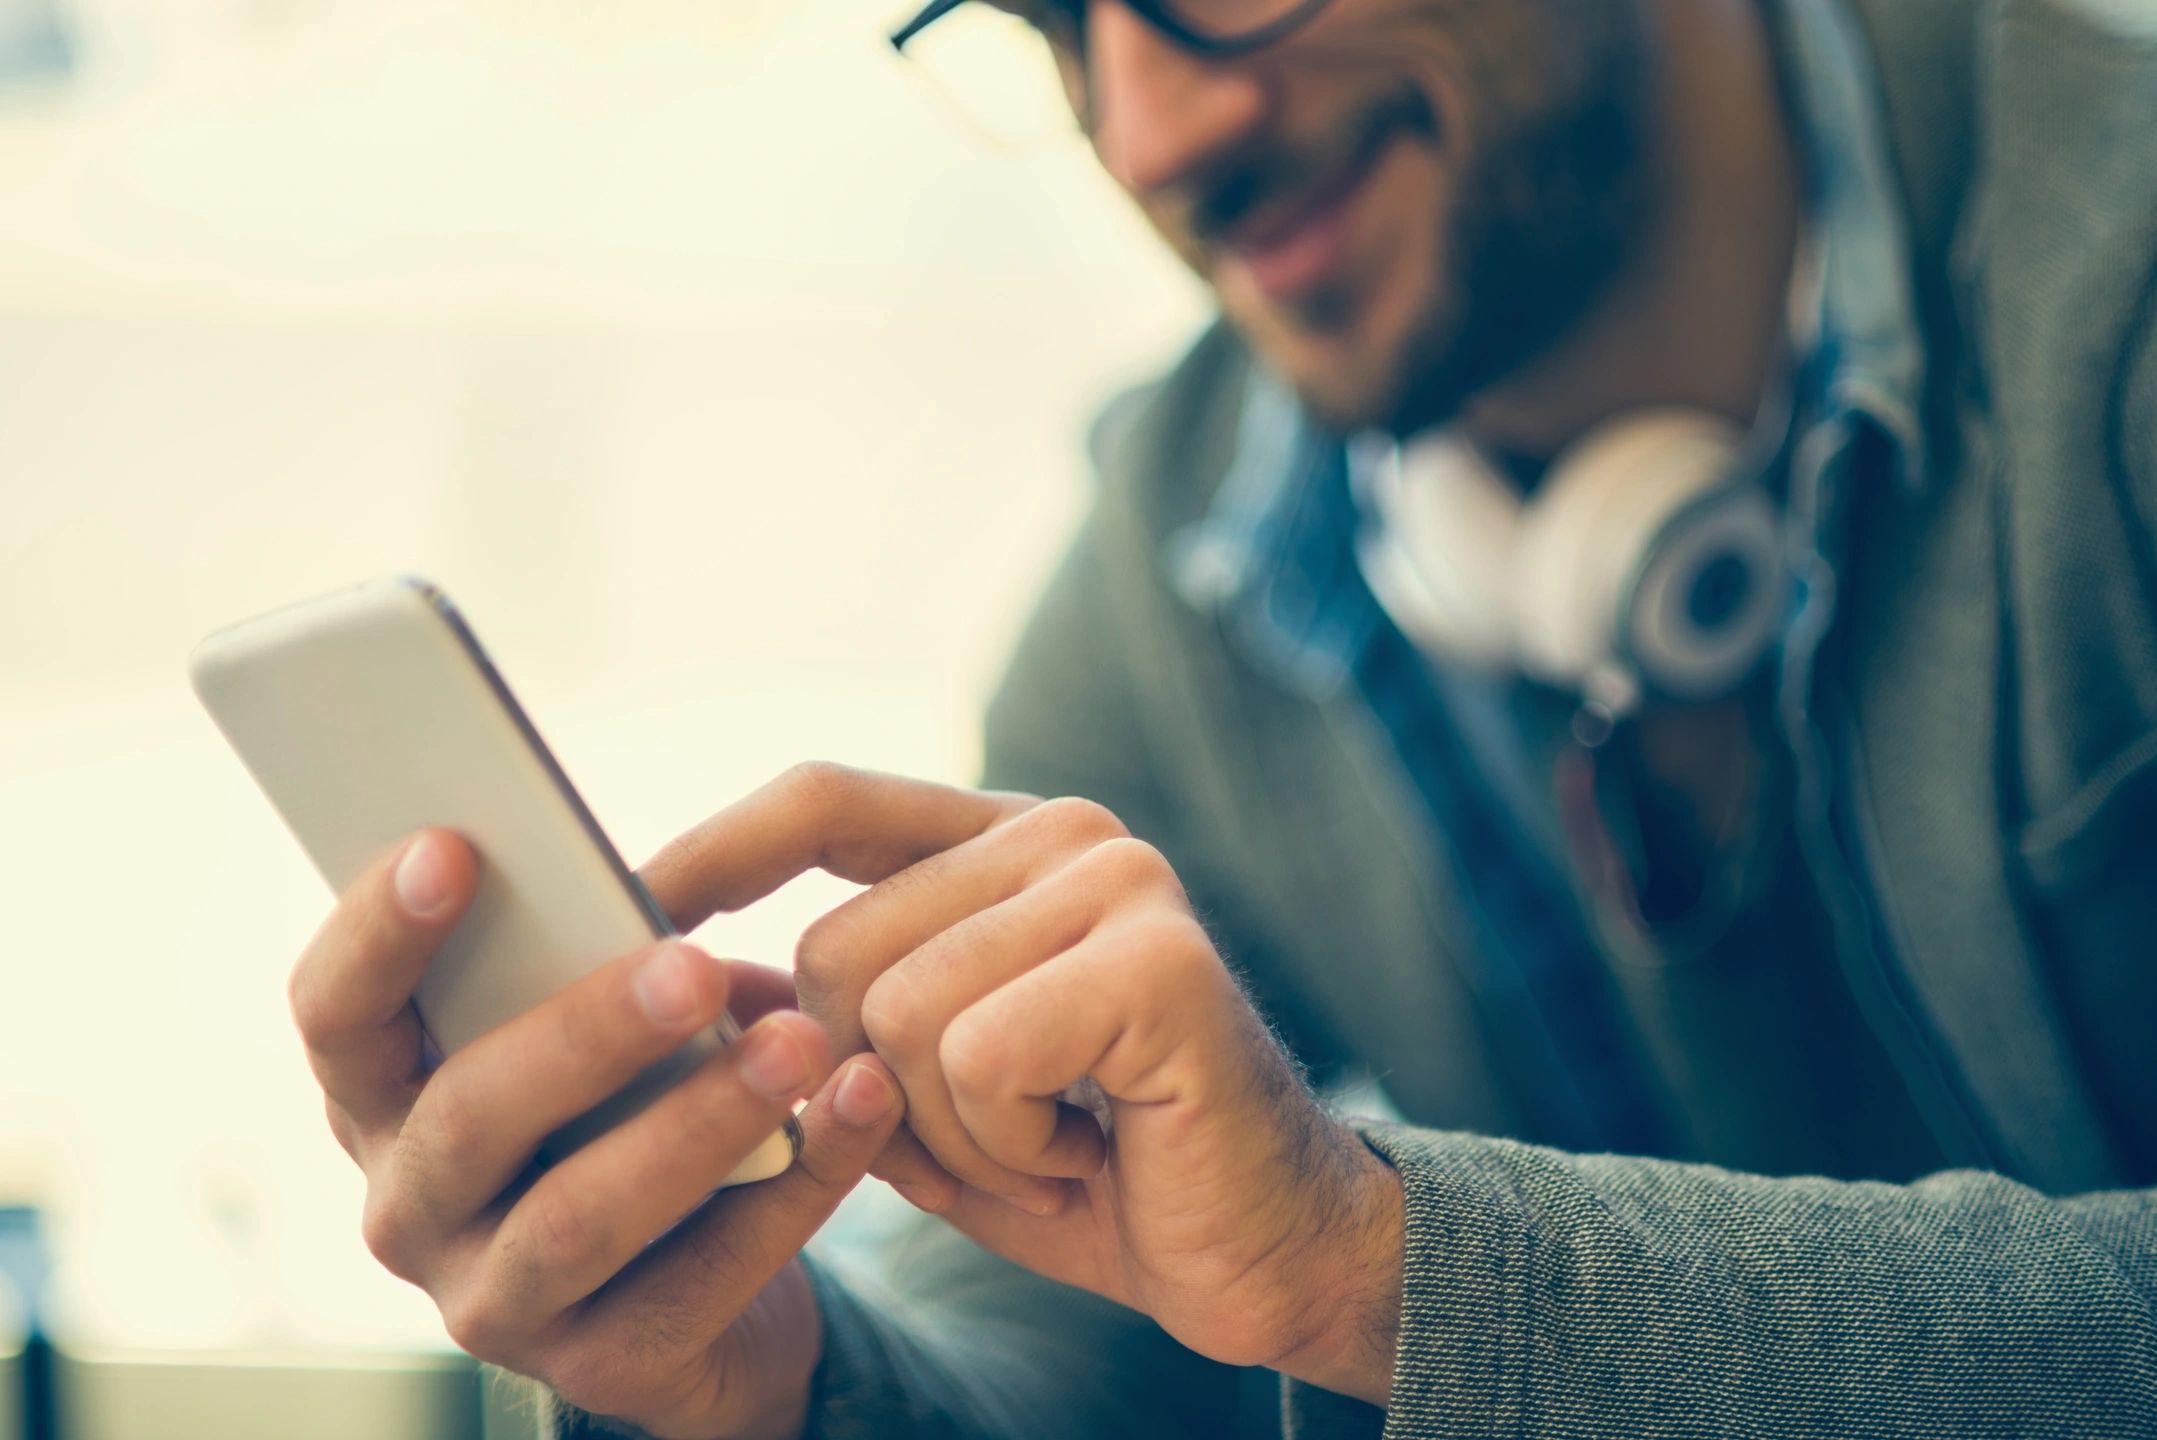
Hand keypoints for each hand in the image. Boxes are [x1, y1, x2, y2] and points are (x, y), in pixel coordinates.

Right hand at [289, 826, 909, 1439]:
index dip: (378, 932)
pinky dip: (795, 1185)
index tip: (454, 845)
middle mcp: (412, 1207)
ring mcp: (494, 1302)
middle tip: (694, 963)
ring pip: (580, 1217)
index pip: (337, 1015)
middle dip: (584, 1032)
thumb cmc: (634, 1111)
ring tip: (798, 1044)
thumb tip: (666, 898)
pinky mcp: (602, 1369)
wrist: (707, 1302)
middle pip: (470, 1116)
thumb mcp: (598, 1037)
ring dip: (698, 1120)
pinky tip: (862, 1106)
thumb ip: (599, 968)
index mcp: (388, 1098)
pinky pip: (704, 1276)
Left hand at [660, 765, 1405, 1404]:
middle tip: (998, 1130)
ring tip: (1048, 1142)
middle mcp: (1066, 834)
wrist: (1264, 1255)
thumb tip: (681, 982)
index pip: (827, 801)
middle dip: (880, 1089)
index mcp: (1006, 843)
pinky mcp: (1158, 959)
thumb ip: (828, 1027)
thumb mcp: (925, 1096)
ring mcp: (1120, 883)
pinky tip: (1087, 1150)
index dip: (716, 850)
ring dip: (952, 1133)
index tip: (626, 906)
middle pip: (836, 949)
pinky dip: (1007, 1145)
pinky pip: (976, 1057)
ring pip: (898, 1014)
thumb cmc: (1088, 1169)